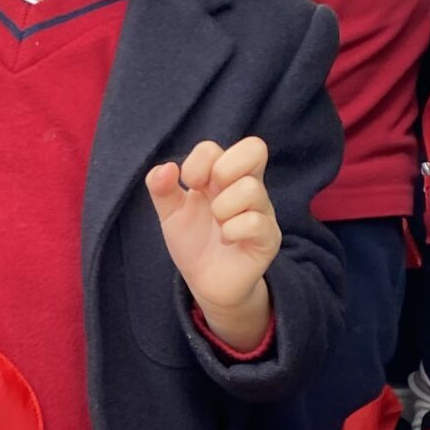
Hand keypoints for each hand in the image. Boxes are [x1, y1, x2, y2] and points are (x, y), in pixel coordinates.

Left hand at [144, 137, 277, 348]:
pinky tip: (226, 240)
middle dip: (222, 170)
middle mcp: (248, 187)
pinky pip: (256, 222)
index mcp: (224, 176)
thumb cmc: (194, 241)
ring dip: (223, 208)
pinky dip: (232, 230)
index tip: (189, 185)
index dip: (199, 161)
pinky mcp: (268, 238)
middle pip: (255, 148)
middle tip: (209, 196)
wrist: (206, 282)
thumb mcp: (170, 213)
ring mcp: (262, 211)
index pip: (218, 147)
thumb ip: (161, 188)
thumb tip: (167, 167)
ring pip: (251, 189)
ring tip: (218, 225)